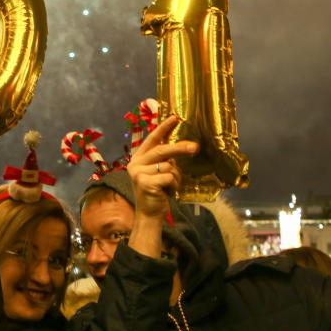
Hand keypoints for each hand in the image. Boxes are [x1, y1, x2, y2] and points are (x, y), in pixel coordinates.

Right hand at [125, 116, 198, 261]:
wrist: (150, 213)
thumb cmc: (157, 191)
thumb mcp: (158, 171)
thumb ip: (163, 159)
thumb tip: (182, 144)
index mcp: (138, 157)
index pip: (152, 139)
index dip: (164, 127)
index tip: (175, 117)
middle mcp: (135, 163)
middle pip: (162, 150)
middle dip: (180, 148)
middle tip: (195, 147)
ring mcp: (138, 173)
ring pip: (169, 166)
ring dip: (176, 178)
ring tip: (170, 186)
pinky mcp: (144, 182)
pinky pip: (169, 177)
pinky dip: (174, 185)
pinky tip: (167, 192)